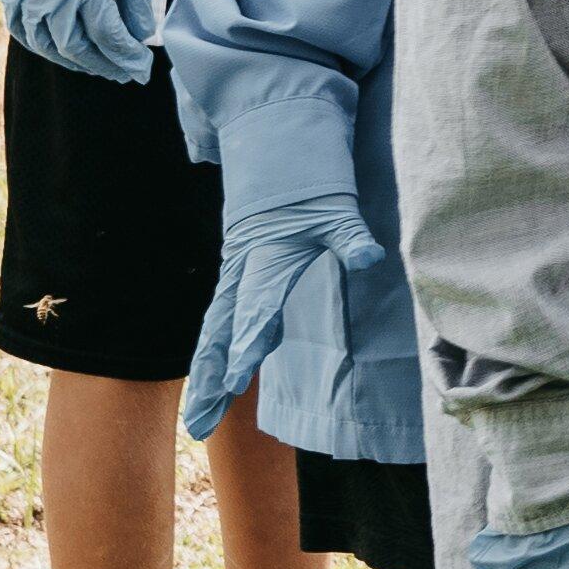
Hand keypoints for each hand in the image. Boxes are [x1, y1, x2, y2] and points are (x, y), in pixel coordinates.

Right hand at [0, 0, 158, 86]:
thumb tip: (142, 31)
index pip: (107, 35)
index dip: (126, 56)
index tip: (143, 67)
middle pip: (77, 47)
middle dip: (105, 64)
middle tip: (126, 74)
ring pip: (47, 44)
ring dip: (75, 61)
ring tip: (100, 67)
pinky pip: (22, 30)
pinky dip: (44, 47)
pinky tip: (63, 51)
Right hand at [180, 169, 384, 443]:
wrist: (276, 143)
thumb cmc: (312, 180)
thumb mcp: (336, 207)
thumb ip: (350, 236)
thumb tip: (368, 257)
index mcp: (267, 258)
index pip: (254, 311)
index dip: (247, 346)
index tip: (237, 382)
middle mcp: (244, 271)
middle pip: (221, 334)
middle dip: (211, 380)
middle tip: (200, 426)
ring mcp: (236, 274)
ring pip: (214, 332)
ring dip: (207, 375)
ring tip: (199, 423)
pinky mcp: (237, 274)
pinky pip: (220, 319)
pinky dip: (214, 351)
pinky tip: (215, 384)